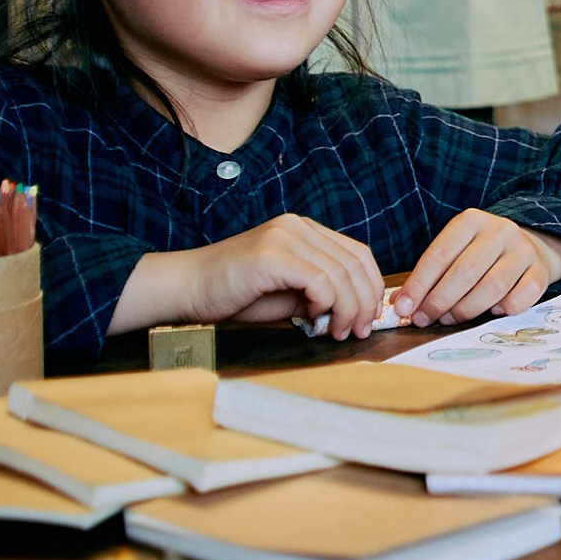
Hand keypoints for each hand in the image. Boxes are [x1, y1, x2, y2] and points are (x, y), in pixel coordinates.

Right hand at [118, 214, 385, 339]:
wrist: (188, 288)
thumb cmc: (235, 293)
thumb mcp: (288, 293)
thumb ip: (321, 293)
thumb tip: (355, 312)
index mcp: (304, 230)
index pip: (357, 253)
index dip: (372, 286)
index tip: (370, 316)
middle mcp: (297, 227)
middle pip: (355, 263)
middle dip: (364, 302)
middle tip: (359, 331)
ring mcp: (284, 237)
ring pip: (340, 273)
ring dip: (347, 309)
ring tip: (338, 332)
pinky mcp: (271, 255)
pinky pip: (319, 280)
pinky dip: (324, 303)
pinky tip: (312, 317)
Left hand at [397, 210, 560, 325]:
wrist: (528, 247)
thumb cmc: (480, 255)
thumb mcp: (454, 252)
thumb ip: (430, 275)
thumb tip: (400, 303)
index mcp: (471, 221)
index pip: (439, 255)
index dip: (419, 284)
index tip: (402, 307)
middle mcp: (500, 231)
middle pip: (465, 272)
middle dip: (439, 301)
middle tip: (423, 319)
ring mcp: (523, 251)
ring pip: (492, 287)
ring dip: (466, 309)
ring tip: (450, 319)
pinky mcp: (540, 272)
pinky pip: (521, 297)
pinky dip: (504, 309)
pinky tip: (492, 312)